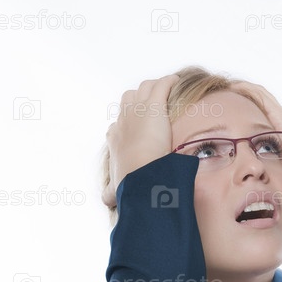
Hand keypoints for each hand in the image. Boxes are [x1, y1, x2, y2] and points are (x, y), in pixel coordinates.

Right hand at [102, 74, 179, 207]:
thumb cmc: (130, 181)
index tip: (138, 127)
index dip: (128, 122)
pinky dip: (168, 82)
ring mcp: (137, 110)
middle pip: (128, 100)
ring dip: (153, 88)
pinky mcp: (153, 105)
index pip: (118, 123)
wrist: (139, 171)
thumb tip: (106, 200)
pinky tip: (175, 81)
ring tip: (165, 90)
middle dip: (139, 100)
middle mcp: (123, 120)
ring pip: (143, 89)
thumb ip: (110, 192)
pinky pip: (160, 86)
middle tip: (153, 104)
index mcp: (115, 137)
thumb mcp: (116, 189)